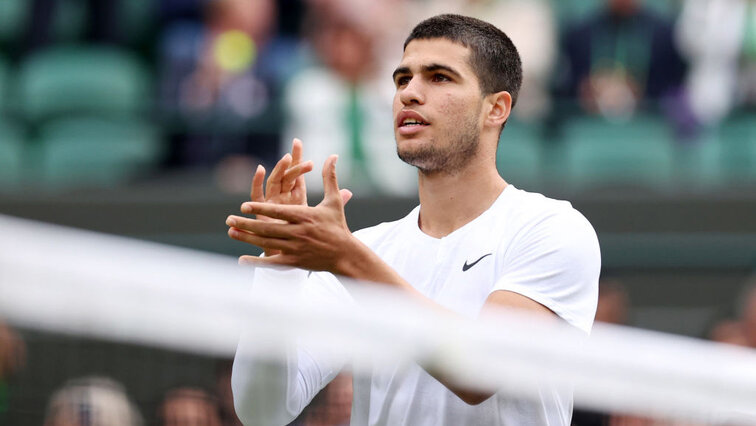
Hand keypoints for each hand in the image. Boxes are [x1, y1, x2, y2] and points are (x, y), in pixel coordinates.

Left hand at [227, 155, 354, 272]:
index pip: (278, 211)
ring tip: (231, 232)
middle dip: (246, 224)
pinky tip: (241, 260)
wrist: (345, 254)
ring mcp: (296, 248)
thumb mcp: (333, 201)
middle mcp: (298, 232)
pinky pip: (273, 263)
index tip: (243, 205)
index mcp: (305, 216)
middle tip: (229, 219)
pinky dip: (257, 262)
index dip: (260, 208)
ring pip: (267, 243)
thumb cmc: (338, 225)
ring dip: (247, 238)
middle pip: (268, 228)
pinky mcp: (295, 262)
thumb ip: (329, 178)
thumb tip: (333, 156)